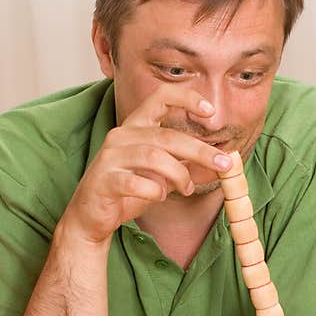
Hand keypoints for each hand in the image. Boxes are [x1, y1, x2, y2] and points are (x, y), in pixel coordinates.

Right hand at [62, 83, 234, 243]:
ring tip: (186, 189)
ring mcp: (110, 158)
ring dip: (179, 175)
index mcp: (135, 127)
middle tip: (224, 164)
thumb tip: (222, 162)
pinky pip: (136, 182)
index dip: (186, 98)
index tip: (210, 111)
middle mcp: (121, 136)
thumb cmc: (126, 192)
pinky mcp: (104, 181)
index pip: (160, 98)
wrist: (91, 217)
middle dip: (200, 150)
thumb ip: (186, 166)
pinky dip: (154, 190)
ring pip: (154, 157)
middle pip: (167, 136)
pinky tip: (159, 196)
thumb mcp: (162, 175)